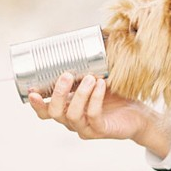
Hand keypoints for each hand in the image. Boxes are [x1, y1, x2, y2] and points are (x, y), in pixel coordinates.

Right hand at [29, 73, 170, 156]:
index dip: (37, 104)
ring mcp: (85, 128)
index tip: (32, 91)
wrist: (137, 115)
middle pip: (55, 114)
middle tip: (66, 75)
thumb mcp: (95, 82)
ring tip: (89, 78)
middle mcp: (72, 122)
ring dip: (80, 94)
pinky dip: (95, 99)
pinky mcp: (100, 130)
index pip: (45, 112)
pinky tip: (100, 85)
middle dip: (58, 94)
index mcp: (66, 111)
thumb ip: (85, 69)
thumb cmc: (115, 97)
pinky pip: (93, 116)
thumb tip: (82, 40)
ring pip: (73, 115)